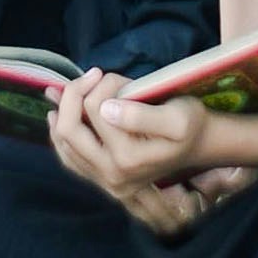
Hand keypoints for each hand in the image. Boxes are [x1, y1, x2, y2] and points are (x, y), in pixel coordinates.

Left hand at [48, 71, 257, 227]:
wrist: (198, 146)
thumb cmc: (190, 125)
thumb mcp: (178, 117)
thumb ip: (140, 115)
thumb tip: (106, 109)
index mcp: (128, 158)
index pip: (95, 108)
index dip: (103, 83)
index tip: (119, 77)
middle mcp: (112, 174)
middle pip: (70, 128)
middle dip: (74, 93)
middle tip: (92, 76)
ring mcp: (104, 181)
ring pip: (63, 142)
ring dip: (63, 111)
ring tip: (69, 90)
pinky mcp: (100, 180)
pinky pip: (68, 158)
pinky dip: (60, 134)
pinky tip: (59, 115)